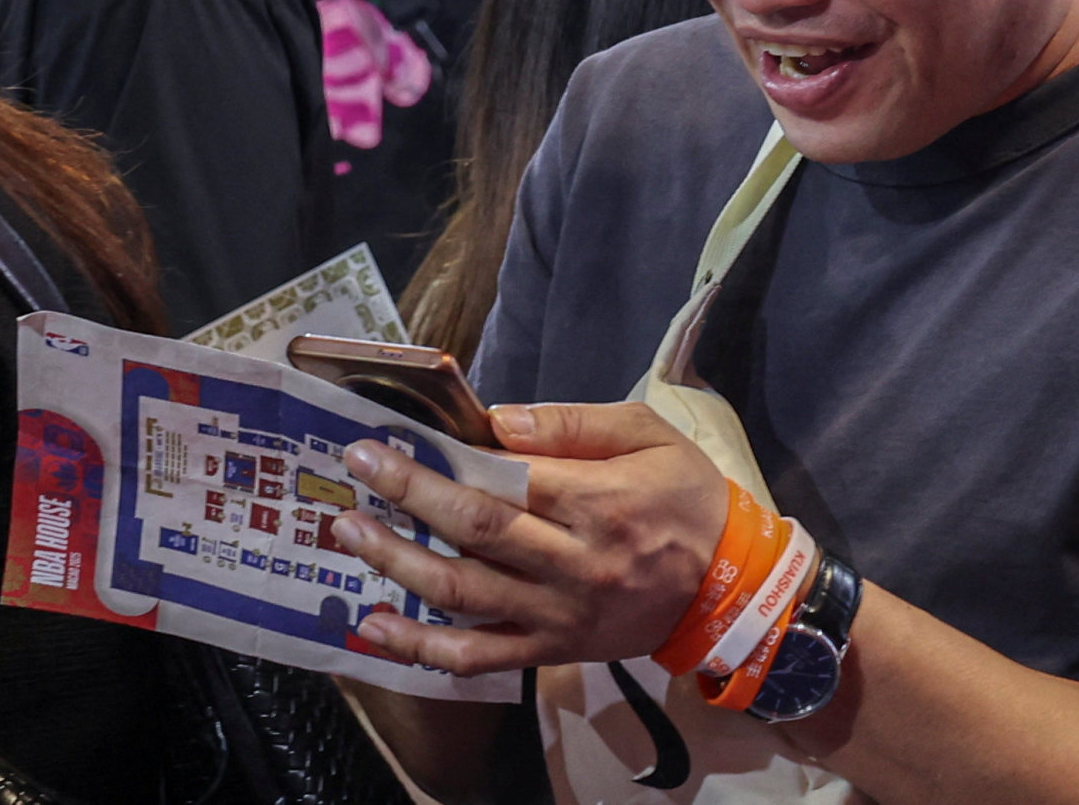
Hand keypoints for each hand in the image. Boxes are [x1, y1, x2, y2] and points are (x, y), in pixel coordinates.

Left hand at [324, 400, 734, 677]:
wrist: (730, 587)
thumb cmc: (687, 497)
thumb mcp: (647, 434)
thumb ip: (572, 423)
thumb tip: (496, 421)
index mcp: (597, 501)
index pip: (501, 482)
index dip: (436, 462)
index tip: (385, 440)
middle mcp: (572, 562)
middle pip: (473, 532)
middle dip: (404, 498)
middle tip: (354, 469)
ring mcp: (558, 613)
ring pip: (464, 597)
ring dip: (398, 565)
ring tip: (348, 535)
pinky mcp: (552, 648)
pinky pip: (479, 657)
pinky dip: (423, 647)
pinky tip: (378, 626)